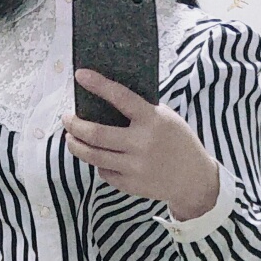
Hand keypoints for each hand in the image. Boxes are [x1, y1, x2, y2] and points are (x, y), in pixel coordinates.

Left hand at [63, 70, 219, 221]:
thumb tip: (107, 99)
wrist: (193, 179)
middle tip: (66, 118)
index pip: (120, 97)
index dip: (98, 85)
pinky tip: (97, 156)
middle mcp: (142, 143)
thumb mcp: (166, 119)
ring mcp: (135, 167)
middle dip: (75, 125)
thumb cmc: (178, 142)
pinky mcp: (130, 185)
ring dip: (76, 145)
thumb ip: (141, 111)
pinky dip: (98, 163)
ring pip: (93, 156)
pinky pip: (104, 171)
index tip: (79, 76)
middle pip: (96, 134)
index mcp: (152, 120)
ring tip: (70, 137)